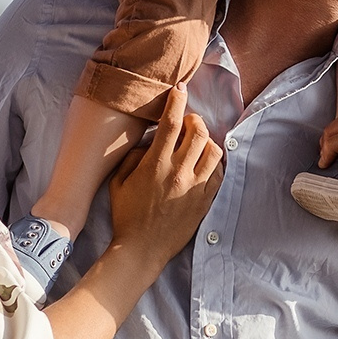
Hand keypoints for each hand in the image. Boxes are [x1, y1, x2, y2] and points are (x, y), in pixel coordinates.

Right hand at [106, 85, 223, 267]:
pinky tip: (205, 163)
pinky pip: (219, 174)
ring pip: (213, 150)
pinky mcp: (205, 201)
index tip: (180, 89)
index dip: (176, 101)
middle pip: (198, 132)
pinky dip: (214, 163)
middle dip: (194, 120)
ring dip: (206, 141)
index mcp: (155, 164)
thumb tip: (151, 142)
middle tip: (188, 122)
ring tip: (197, 143)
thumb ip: (133, 156)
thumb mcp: (118, 182)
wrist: (141, 249)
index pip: (170, 123)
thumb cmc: (126, 215)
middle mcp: (178, 172)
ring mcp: (195, 187)